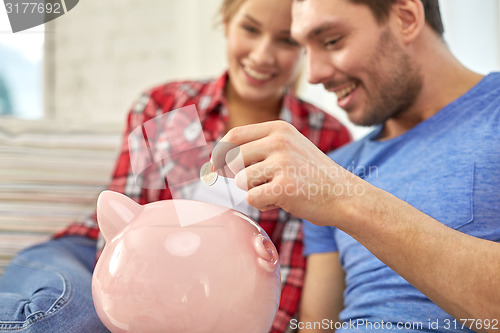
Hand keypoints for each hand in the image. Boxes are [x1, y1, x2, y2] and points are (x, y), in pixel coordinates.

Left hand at [211, 121, 364, 225]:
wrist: (344, 195)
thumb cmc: (311, 175)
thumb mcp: (289, 148)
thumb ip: (258, 149)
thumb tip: (215, 161)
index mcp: (278, 128)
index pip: (233, 135)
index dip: (219, 153)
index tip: (213, 167)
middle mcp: (279, 141)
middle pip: (232, 159)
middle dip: (232, 176)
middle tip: (251, 186)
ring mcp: (283, 163)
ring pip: (240, 180)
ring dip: (252, 191)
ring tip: (275, 192)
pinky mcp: (285, 187)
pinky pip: (251, 198)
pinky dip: (262, 205)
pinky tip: (281, 201)